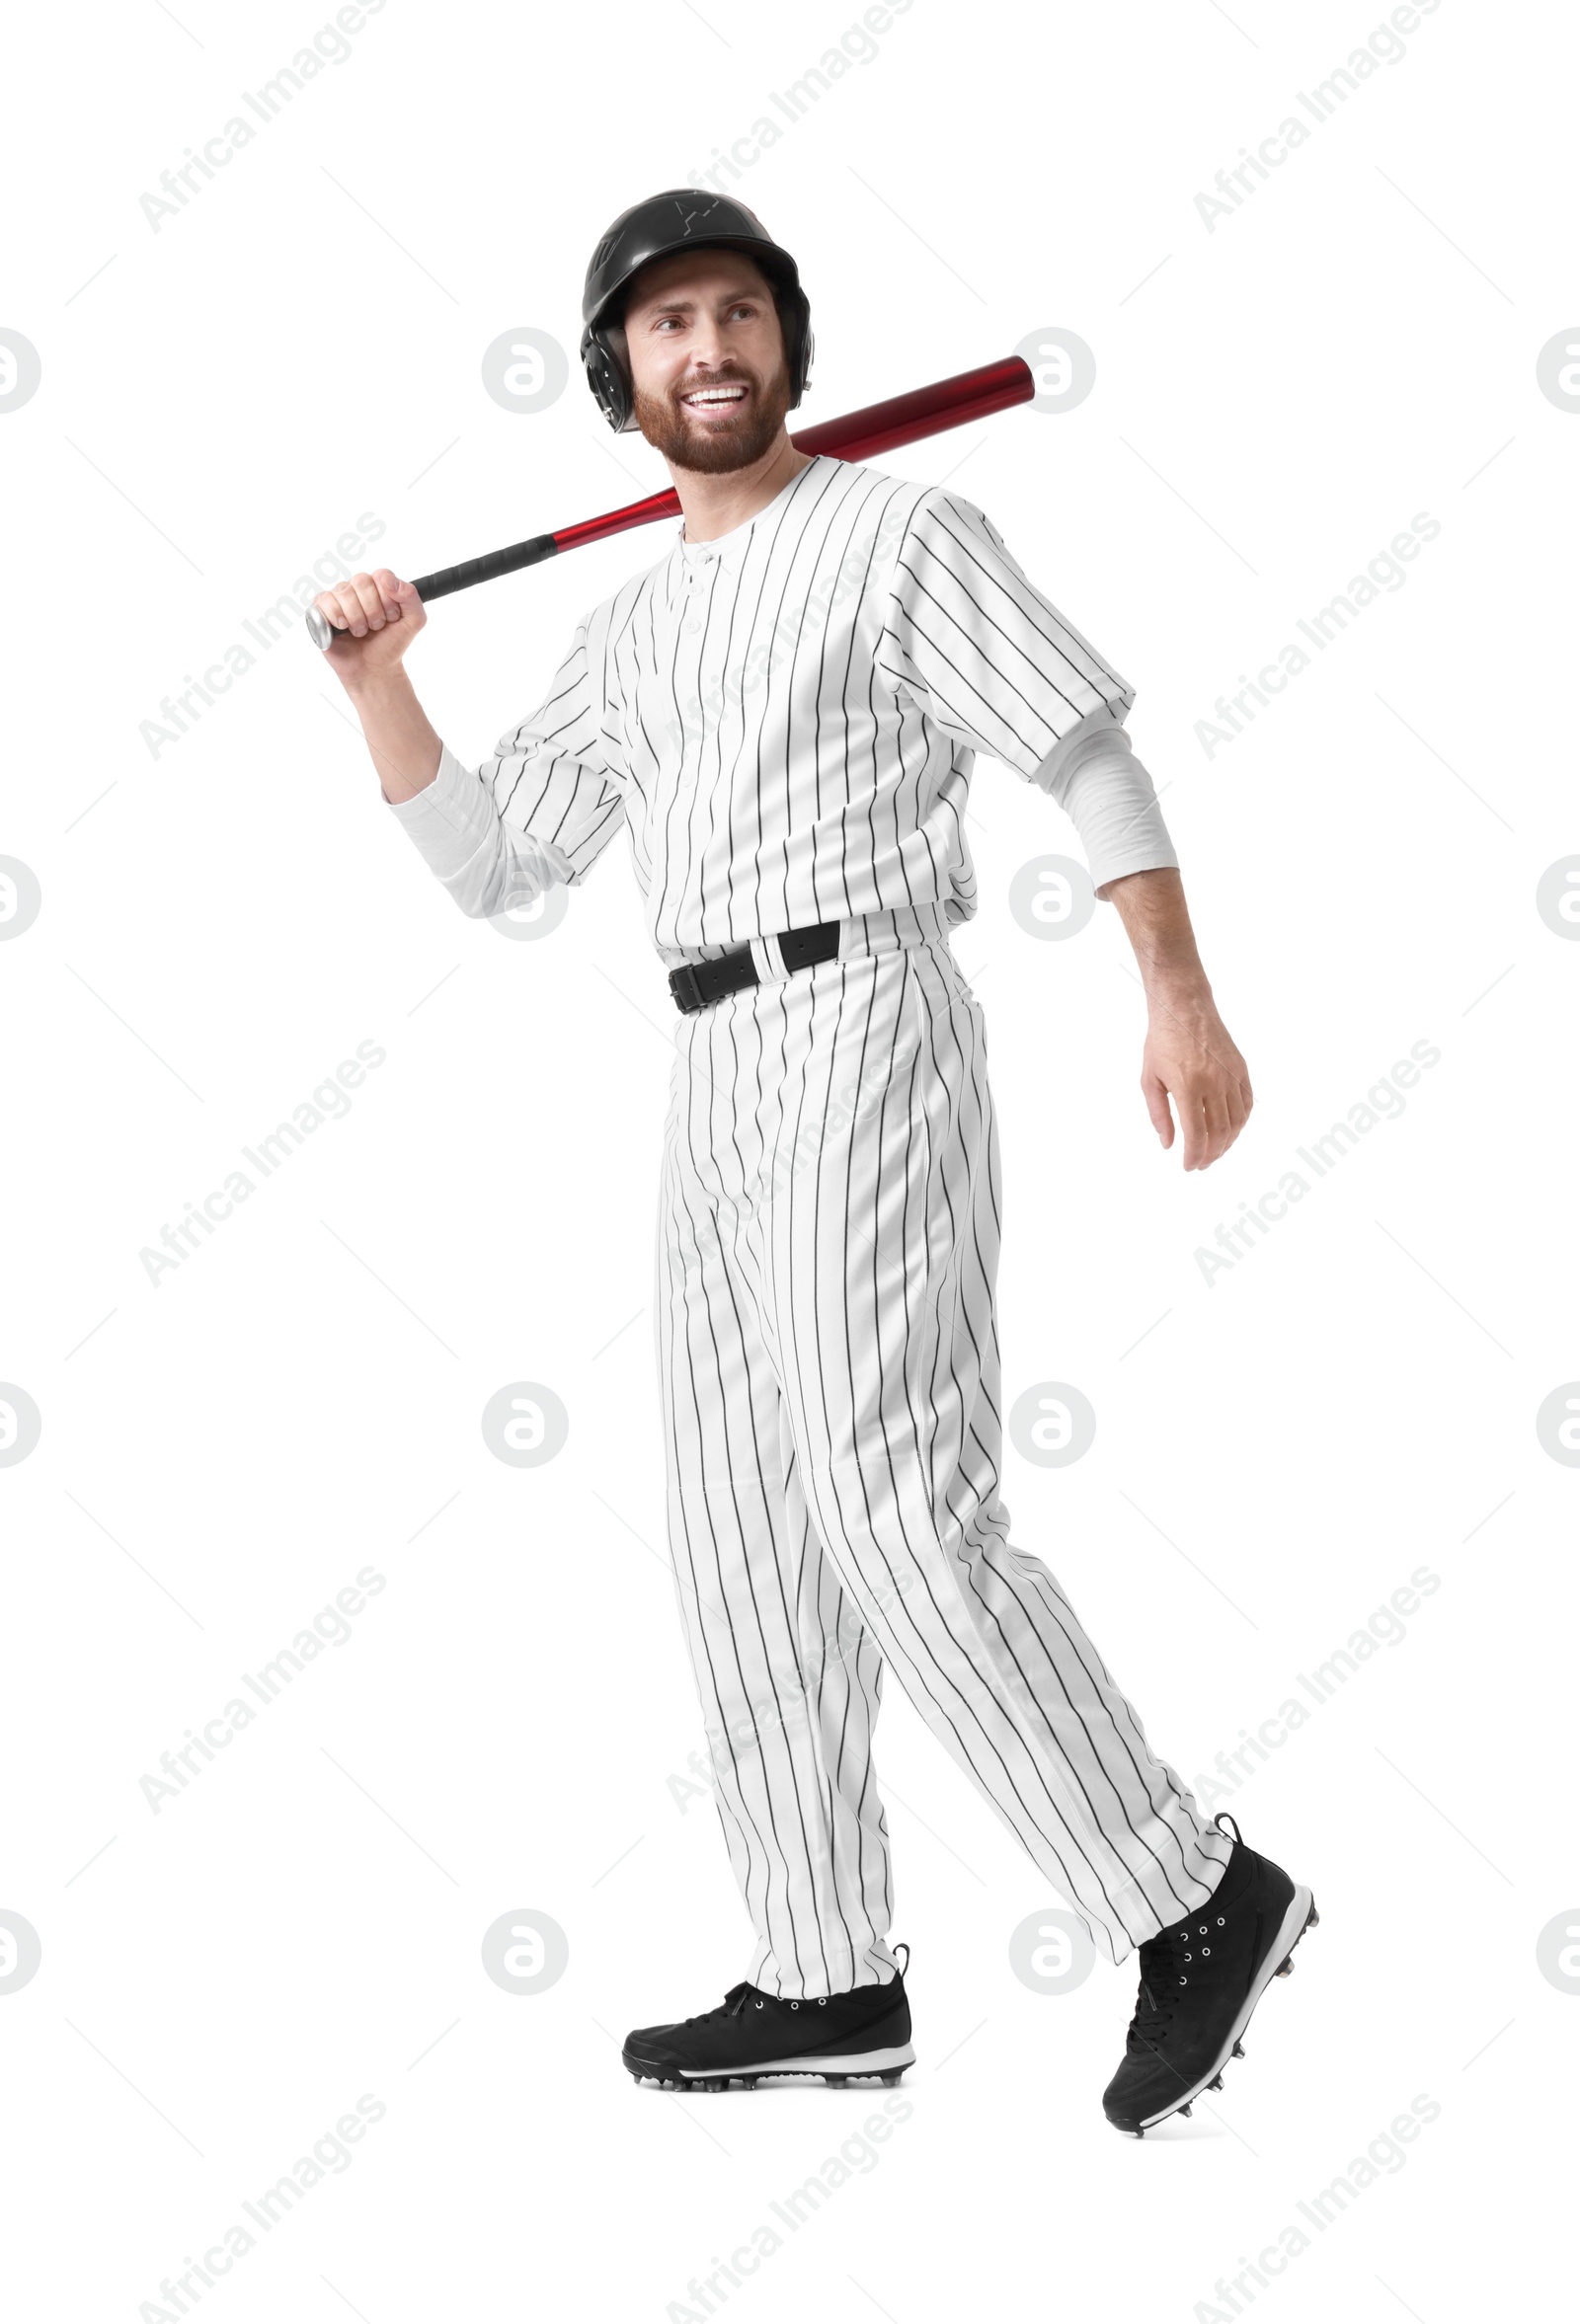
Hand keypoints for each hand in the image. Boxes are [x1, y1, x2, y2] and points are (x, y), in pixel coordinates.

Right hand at [313, 569, 425, 685]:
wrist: (374, 668)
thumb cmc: (391, 644)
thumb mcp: (414, 621)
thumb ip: (411, 596)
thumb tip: (388, 580)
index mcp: (378, 586)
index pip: (381, 576)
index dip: (388, 599)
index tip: (391, 617)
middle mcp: (357, 588)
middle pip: (361, 581)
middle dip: (373, 610)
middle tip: (375, 627)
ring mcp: (339, 598)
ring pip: (344, 592)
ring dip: (357, 618)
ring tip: (360, 632)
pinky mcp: (322, 610)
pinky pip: (324, 600)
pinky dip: (336, 617)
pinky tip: (343, 628)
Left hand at [1140, 989, 1251, 1170]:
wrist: (1184, 1008)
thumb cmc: (1161, 1043)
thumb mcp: (1149, 1080)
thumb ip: (1159, 1115)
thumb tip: (1168, 1145)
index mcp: (1187, 1087)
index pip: (1197, 1134)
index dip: (1194, 1156)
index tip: (1189, 1167)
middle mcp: (1213, 1083)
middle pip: (1219, 1132)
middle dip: (1211, 1155)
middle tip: (1201, 1164)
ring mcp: (1230, 1075)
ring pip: (1237, 1121)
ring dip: (1228, 1143)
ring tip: (1215, 1152)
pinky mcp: (1241, 1068)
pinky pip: (1247, 1103)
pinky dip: (1241, 1122)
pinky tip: (1231, 1131)